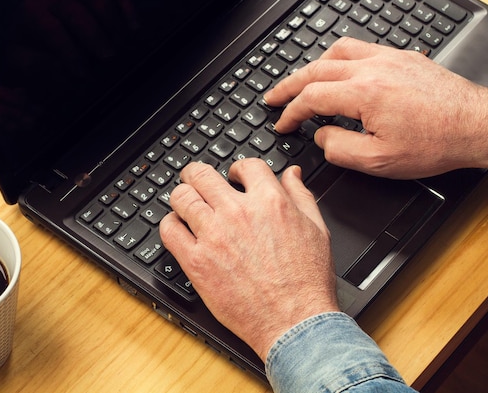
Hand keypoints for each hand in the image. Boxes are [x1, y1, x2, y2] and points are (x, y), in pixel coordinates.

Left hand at [159, 159, 339, 361]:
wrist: (295, 321)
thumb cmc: (307, 282)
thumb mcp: (317, 229)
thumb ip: (301, 196)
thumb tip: (291, 174)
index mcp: (270, 202)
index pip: (245, 165)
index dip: (238, 169)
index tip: (234, 177)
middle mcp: (239, 213)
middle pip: (203, 174)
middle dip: (198, 174)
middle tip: (196, 180)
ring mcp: (214, 236)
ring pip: (182, 197)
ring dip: (182, 196)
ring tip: (185, 203)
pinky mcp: (197, 261)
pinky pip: (169, 230)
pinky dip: (170, 224)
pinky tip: (178, 228)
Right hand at [264, 37, 487, 178]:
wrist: (476, 126)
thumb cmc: (435, 143)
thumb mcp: (379, 161)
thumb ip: (339, 149)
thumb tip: (321, 136)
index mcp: (364, 94)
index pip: (311, 98)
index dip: (290, 113)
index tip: (282, 124)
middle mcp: (373, 69)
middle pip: (316, 69)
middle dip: (289, 85)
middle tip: (273, 97)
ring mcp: (389, 59)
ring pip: (337, 51)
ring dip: (314, 67)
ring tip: (302, 82)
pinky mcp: (402, 58)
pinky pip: (361, 48)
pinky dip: (340, 59)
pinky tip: (340, 70)